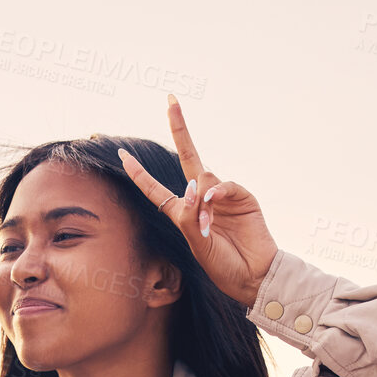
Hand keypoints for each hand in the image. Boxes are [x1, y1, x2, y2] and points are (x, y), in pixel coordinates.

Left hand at [117, 95, 277, 308]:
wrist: (253, 275)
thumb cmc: (222, 265)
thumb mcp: (195, 244)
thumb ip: (189, 216)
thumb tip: (194, 185)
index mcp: (182, 212)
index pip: (155, 188)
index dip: (139, 172)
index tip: (123, 154)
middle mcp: (201, 198)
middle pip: (187, 156)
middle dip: (179, 128)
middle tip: (171, 101)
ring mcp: (221, 195)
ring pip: (203, 176)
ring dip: (200, 200)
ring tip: (205, 225)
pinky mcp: (241, 196)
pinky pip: (223, 184)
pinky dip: (216, 193)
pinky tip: (213, 204)